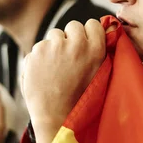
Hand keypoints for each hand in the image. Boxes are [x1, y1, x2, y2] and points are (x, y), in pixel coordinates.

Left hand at [21, 20, 106, 142]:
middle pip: (73, 26)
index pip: (93, 24)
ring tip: (56, 69)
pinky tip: (44, 73)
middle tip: (69, 58)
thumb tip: (107, 29)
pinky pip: (39, 47)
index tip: (86, 43)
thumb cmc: (81, 100)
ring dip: (54, 46)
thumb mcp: (100, 76)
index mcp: (95, 50)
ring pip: (54, 35)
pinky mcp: (35, 52)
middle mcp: (75, 44)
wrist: (56, 118)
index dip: (88, 33)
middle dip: (70, 38)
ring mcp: (53, 47)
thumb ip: (101, 52)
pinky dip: (40, 57)